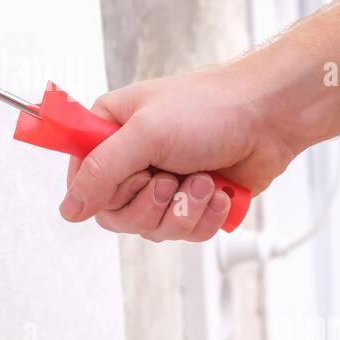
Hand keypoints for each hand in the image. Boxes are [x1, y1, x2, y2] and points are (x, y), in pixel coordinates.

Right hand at [59, 60, 297, 241]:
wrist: (271, 117)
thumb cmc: (212, 107)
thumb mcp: (146, 133)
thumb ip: (101, 170)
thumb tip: (69, 209)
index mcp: (110, 131)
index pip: (81, 181)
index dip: (104, 190)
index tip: (133, 177)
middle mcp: (132, 159)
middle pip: (116, 215)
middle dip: (152, 204)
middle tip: (172, 179)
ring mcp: (163, 183)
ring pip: (152, 228)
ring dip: (183, 209)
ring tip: (203, 180)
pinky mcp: (191, 202)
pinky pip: (184, 232)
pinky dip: (204, 216)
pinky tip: (218, 191)